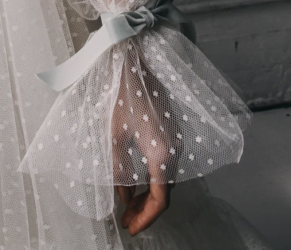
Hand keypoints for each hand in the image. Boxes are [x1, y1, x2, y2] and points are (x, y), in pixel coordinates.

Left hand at [112, 51, 172, 233]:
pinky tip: (136, 184)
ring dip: (149, 196)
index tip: (130, 228)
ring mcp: (176, 141)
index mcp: (162, 154)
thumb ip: (119, 169)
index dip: (146, 218)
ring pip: (166, 180)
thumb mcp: (114, 135)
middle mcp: (175, 150)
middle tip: (126, 221)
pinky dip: (152, 180)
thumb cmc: (122, 95)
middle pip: (165, 192)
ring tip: (128, 207)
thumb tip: (122, 196)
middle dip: (146, 210)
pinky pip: (166, 166)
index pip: (160, 199)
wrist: (137, 62)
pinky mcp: (171, 133)